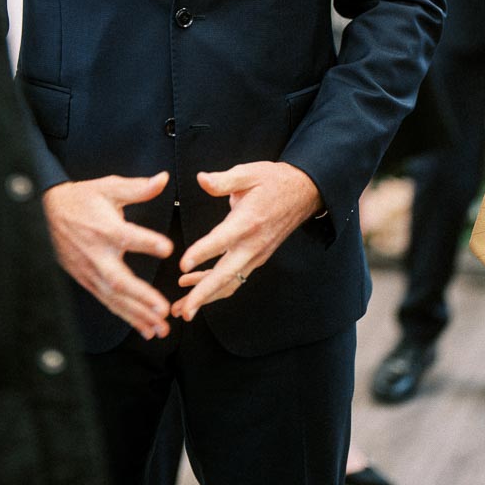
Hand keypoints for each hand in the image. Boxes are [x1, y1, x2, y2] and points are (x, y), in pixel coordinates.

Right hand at [43, 172, 173, 338]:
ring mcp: (90, 271)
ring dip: (138, 314)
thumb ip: (137, 188)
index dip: (147, 242)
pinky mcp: (86, 280)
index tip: (168, 248)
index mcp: (105, 228)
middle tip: (162, 309)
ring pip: (114, 298)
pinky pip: (108, 302)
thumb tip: (163, 178)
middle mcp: (98, 254)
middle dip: (141, 297)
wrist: (46, 213)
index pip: (127, 236)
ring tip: (160, 328)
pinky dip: (126, 317)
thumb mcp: (108, 187)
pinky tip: (145, 329)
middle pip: (119, 280)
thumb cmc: (82, 199)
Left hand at [171, 161, 321, 321]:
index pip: (222, 240)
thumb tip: (202, 179)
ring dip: (206, 297)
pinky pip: (234, 277)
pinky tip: (194, 286)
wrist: (302, 193)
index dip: (202, 253)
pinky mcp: (256, 258)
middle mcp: (253, 244)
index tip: (182, 265)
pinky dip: (215, 287)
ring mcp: (256, 254)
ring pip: (229, 282)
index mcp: (248, 220)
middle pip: (226, 275)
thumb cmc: (273, 181)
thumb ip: (223, 180)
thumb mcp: (248, 173)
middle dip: (203, 294)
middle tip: (184, 311)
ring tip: (182, 309)